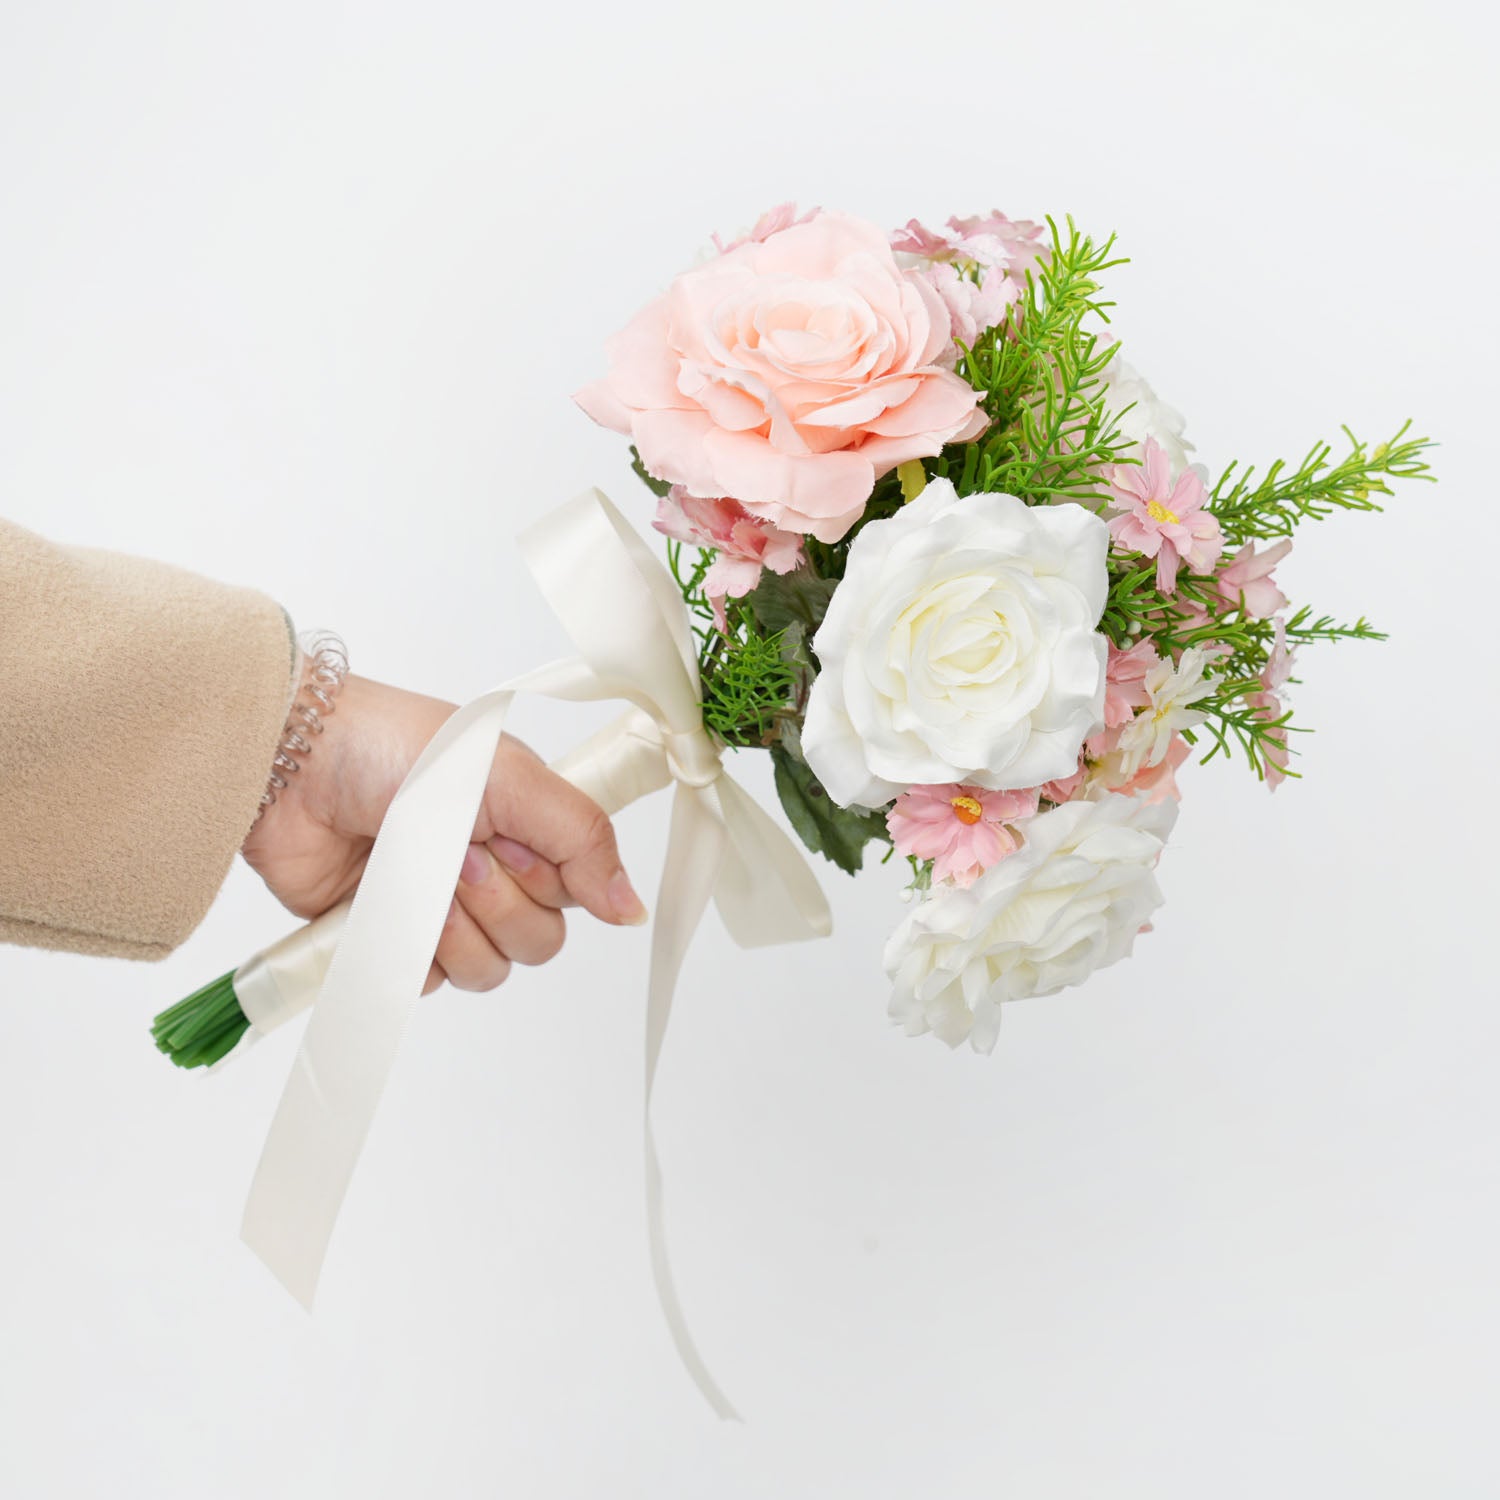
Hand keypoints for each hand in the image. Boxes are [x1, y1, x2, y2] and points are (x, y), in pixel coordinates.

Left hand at [240, 668, 646, 994]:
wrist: (291, 765)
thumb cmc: (390, 747)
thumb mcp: (508, 775)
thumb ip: (582, 838)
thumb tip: (631, 908)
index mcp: (528, 826)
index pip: (578, 891)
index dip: (547, 878)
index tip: (506, 839)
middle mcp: (494, 870)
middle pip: (540, 940)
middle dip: (497, 901)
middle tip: (454, 852)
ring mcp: (442, 908)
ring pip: (490, 968)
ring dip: (453, 927)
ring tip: (413, 873)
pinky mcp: (392, 938)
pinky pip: (431, 981)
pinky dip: (410, 948)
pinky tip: (386, 902)